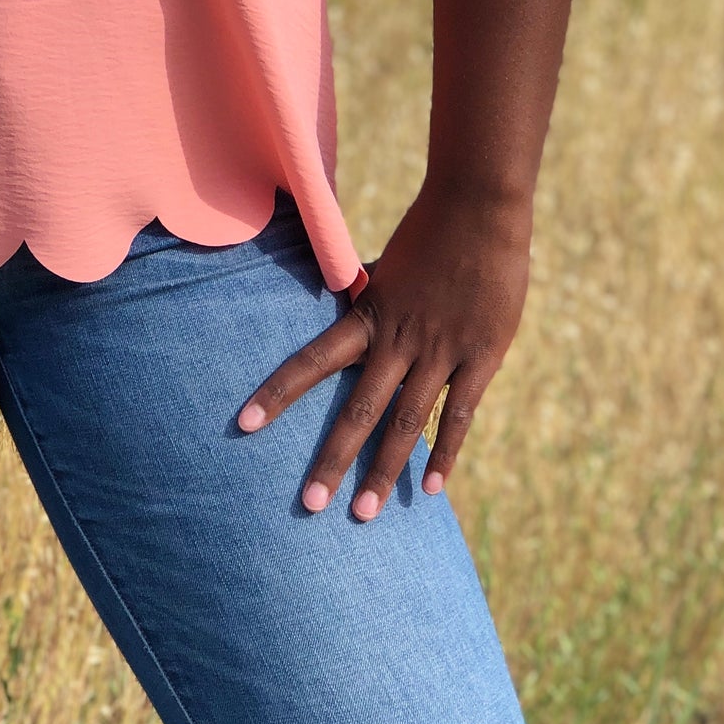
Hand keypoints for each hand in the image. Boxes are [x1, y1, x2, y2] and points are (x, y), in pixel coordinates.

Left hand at [236, 183, 531, 519]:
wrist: (480, 207)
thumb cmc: (426, 231)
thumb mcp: (381, 267)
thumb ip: (360, 297)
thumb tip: (333, 306)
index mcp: (367, 315)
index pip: (308, 361)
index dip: (276, 393)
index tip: (242, 425)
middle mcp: (398, 340)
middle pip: (357, 411)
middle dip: (331, 460)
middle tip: (308, 506)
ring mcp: (442, 352)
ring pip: (406, 425)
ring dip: (384, 472)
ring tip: (364, 515)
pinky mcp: (481, 358)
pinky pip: (460, 416)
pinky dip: (445, 454)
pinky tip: (431, 491)